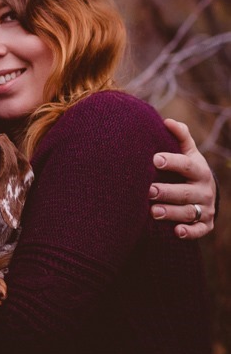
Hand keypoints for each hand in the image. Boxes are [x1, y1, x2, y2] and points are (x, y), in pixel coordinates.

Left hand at [148, 119, 215, 239]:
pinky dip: (189, 232)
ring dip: (171, 212)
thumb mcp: (188, 152)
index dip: (172, 161)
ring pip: (189, 212)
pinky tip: (175, 231)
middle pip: (185, 192)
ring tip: (152, 212)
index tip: (154, 159)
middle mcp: (204, 190)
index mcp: (199, 170)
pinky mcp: (205, 225)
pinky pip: (199, 231)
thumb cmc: (188, 169)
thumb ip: (180, 137)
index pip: (187, 165)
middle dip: (167, 191)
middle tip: (147, 190)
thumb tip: (167, 121)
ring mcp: (205, 208)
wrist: (206, 192)